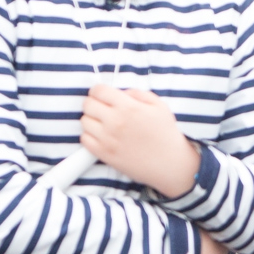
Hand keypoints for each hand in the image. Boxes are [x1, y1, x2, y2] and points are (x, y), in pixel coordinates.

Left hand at [80, 84, 200, 197]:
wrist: (169, 163)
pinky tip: (102, 136)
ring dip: (92, 119)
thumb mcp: (159, 105)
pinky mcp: (104, 154)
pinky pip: (84, 139)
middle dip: (94, 103)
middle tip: (103, 108)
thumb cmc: (165, 134)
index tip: (101, 94)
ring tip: (104, 123)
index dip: (98, 90)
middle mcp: (115, 122)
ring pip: (84, 121)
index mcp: (128, 107)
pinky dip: (90, 135)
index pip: (98, 90)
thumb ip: (137, 93)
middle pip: (87, 104)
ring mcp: (107, 139)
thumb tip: (120, 93)